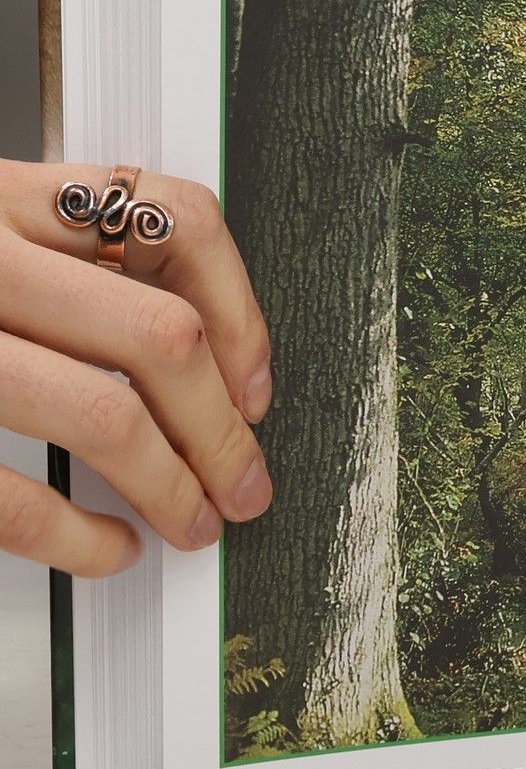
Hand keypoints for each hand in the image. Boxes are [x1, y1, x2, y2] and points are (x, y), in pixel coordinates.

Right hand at [0, 162, 272, 576]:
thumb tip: (195, 351)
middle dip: (223, 428)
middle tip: (248, 484)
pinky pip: (1, 490)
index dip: (242, 308)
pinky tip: (105, 550)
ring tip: (192, 523)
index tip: (257, 382)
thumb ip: (54, 260)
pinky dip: (76, 535)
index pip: (173, 218)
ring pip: (100, 412)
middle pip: (159, 335)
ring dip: (171, 486)